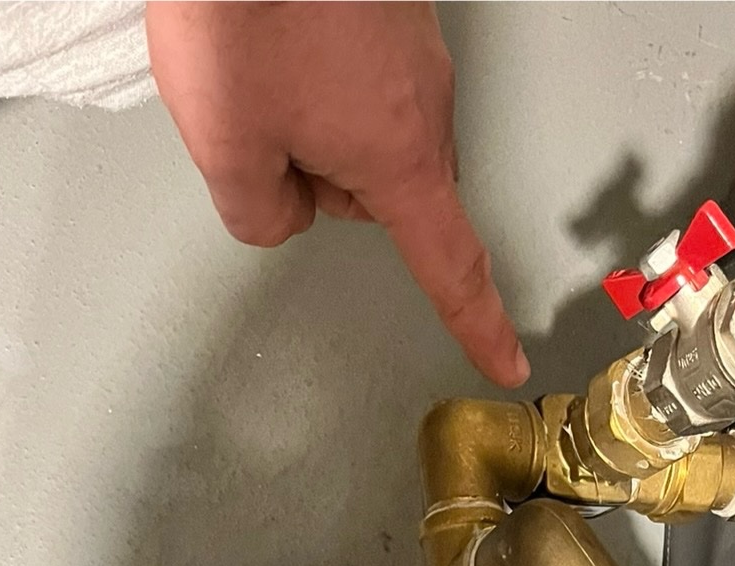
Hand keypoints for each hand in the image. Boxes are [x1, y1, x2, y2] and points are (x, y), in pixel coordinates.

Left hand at [146, 1, 528, 387]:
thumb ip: (259, 213)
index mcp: (398, 157)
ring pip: (369, 120)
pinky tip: (276, 30)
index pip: (449, 265)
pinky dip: (316, 61)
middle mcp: (425, 102)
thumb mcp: (226, 145)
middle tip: (265, 128)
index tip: (508, 360)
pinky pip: (361, 64)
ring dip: (316, 112)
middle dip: (329, 176)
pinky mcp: (394, 5)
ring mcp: (415, 46)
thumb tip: (287, 211)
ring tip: (262, 63)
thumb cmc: (243, 10)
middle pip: (388, 185)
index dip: (477, 322)